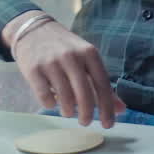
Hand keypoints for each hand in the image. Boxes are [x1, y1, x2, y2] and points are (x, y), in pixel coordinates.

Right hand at [1, 11, 125, 127]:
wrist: (32, 29)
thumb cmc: (64, 48)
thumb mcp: (85, 58)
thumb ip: (101, 83)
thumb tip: (120, 110)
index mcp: (88, 53)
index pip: (102, 84)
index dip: (107, 108)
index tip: (108, 124)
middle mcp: (71, 56)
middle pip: (84, 94)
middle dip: (87, 114)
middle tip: (85, 122)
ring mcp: (51, 62)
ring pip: (65, 98)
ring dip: (68, 111)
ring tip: (68, 112)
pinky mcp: (33, 69)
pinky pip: (45, 96)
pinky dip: (50, 104)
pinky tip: (52, 101)